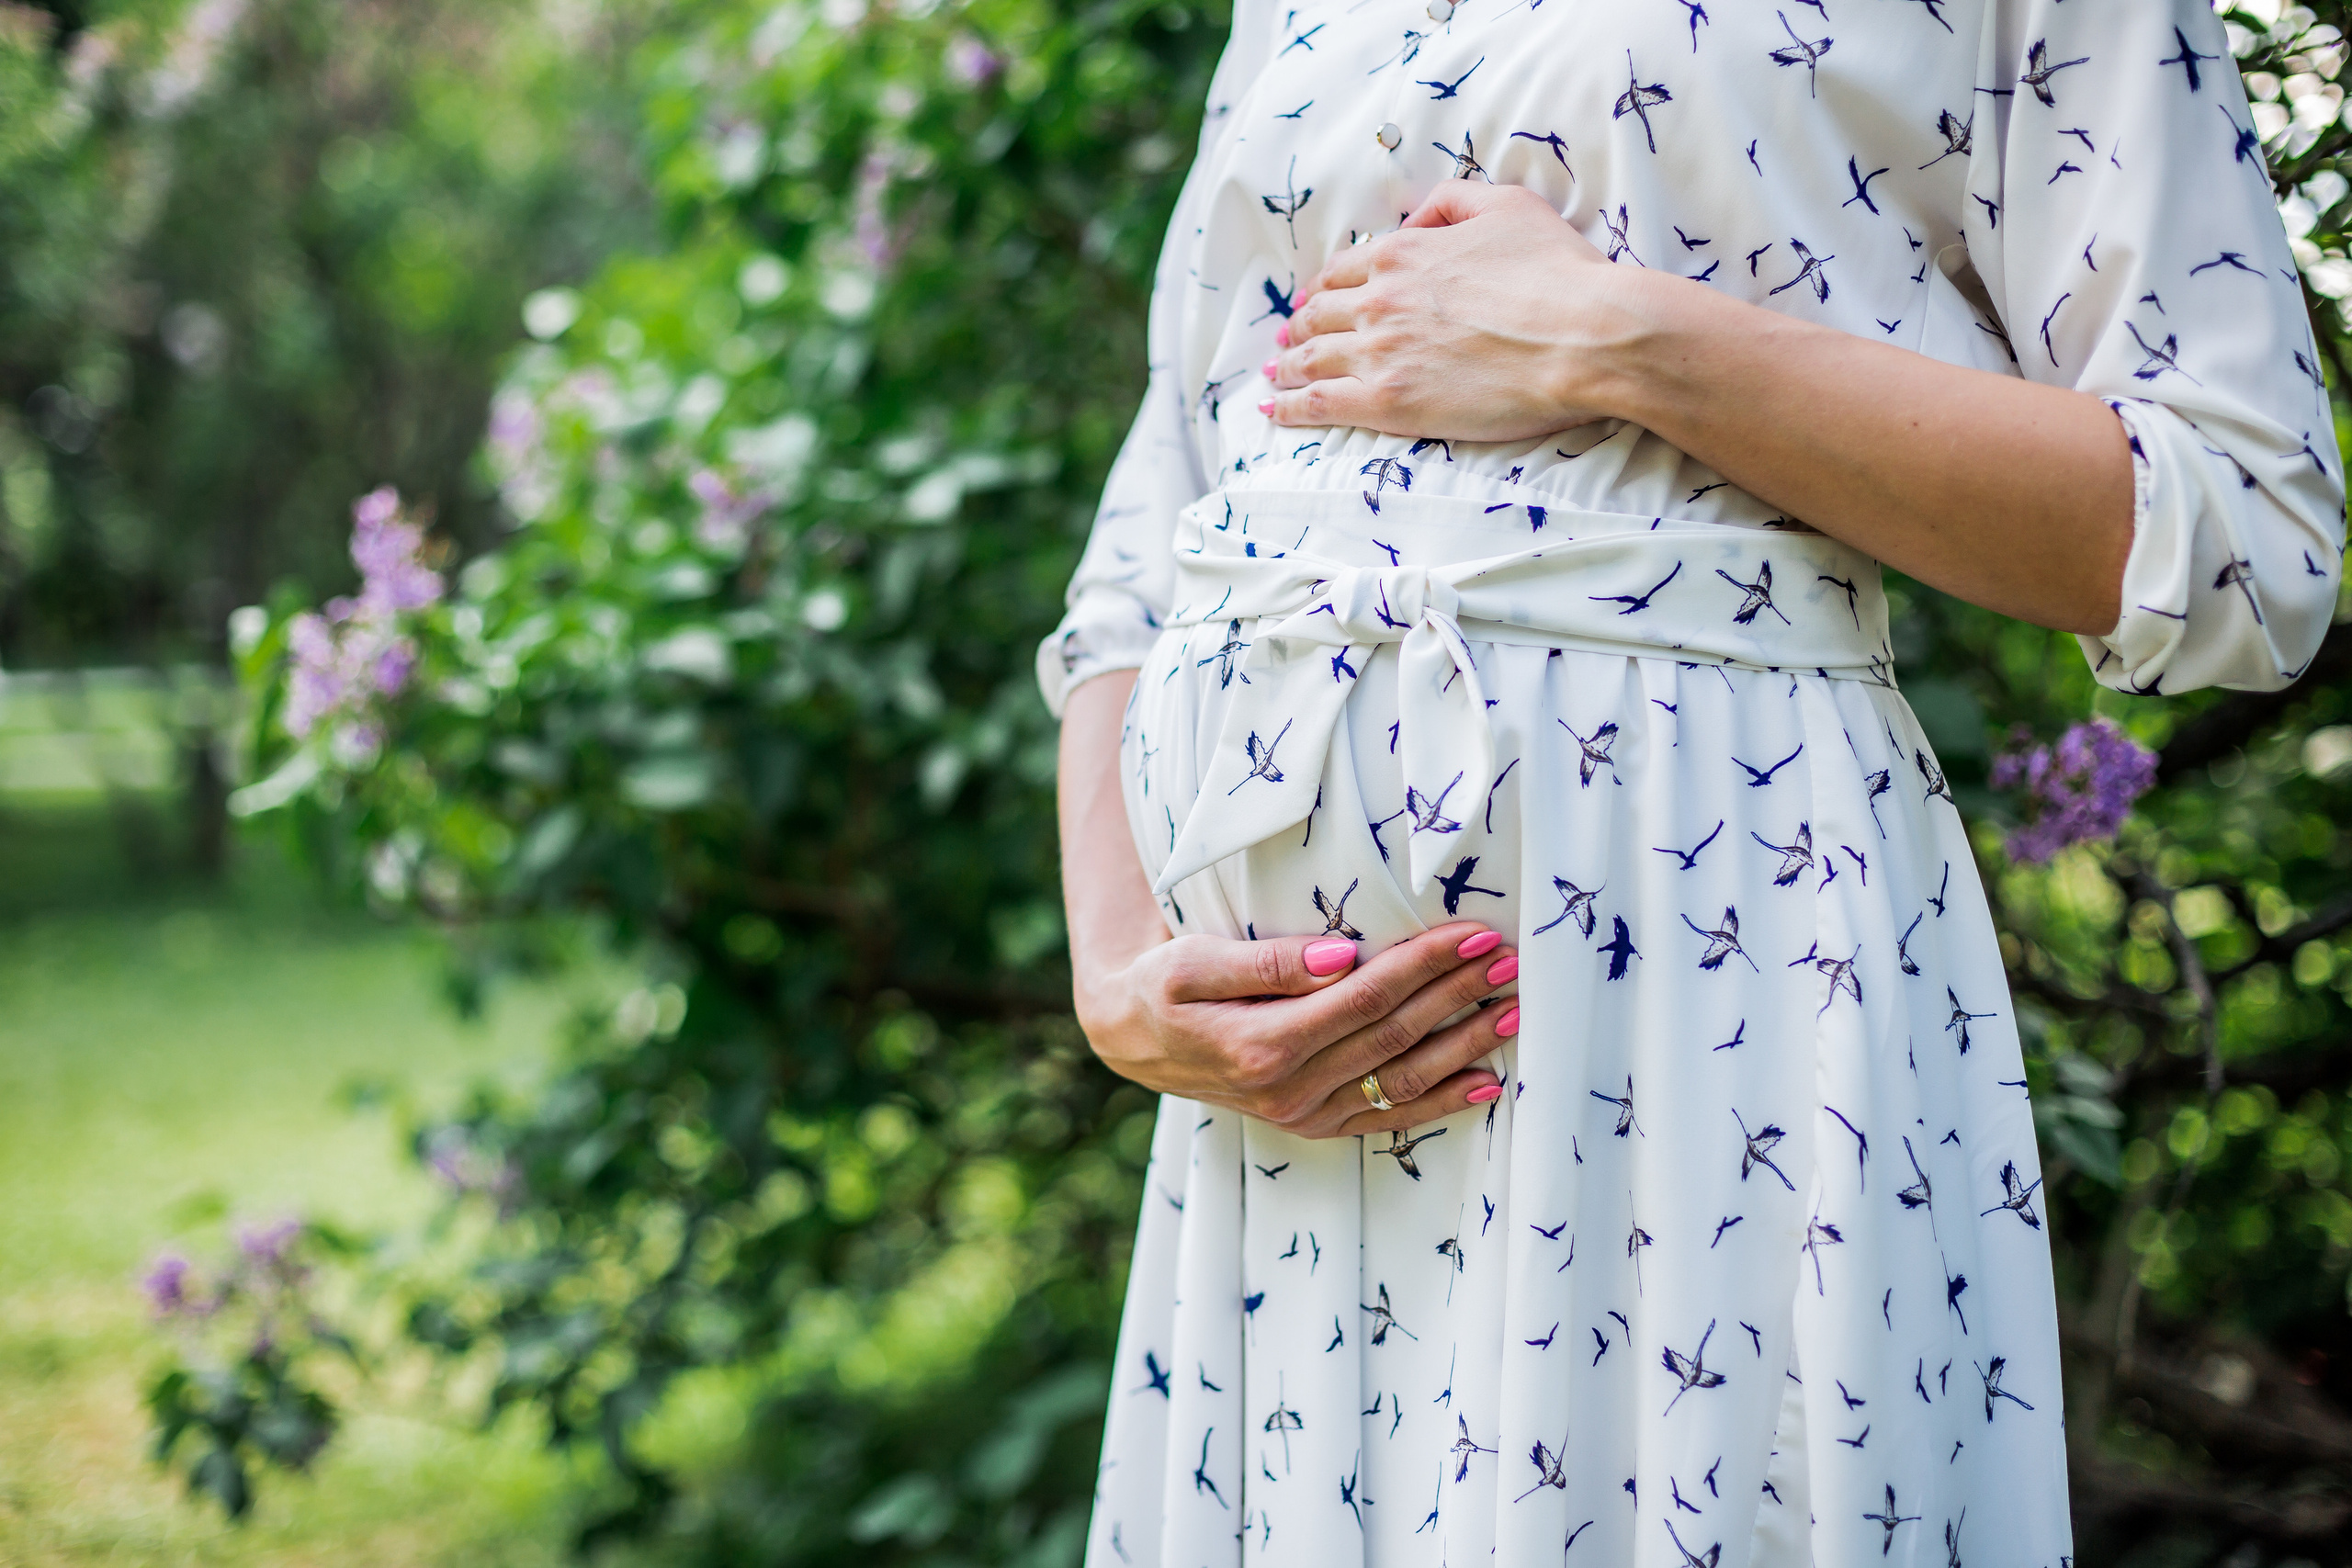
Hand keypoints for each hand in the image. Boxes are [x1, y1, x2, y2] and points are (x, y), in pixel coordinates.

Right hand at [1074, 923, 1520, 1137]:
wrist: (1133, 1039)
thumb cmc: (1163, 986)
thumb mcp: (1193, 962)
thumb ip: (1266, 963)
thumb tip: (1339, 956)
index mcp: (1262, 1045)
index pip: (1365, 998)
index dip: (1424, 964)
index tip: (1473, 931)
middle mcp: (1290, 1089)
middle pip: (1394, 1035)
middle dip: (1457, 994)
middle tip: (1509, 957)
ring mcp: (1305, 1114)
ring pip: (1402, 1078)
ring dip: (1464, 1045)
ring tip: (1513, 1009)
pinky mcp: (1315, 1123)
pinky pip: (1389, 1117)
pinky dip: (1442, 1101)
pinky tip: (1487, 1082)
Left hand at [1264, 180, 1672, 442]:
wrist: (1582, 336)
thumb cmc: (1558, 270)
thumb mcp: (1508, 204)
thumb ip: (1452, 200)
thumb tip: (1414, 214)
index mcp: (1404, 253)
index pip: (1345, 270)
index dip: (1323, 286)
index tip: (1310, 298)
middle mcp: (1379, 300)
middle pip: (1320, 314)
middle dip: (1299, 325)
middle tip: (1286, 339)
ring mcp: (1378, 353)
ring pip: (1311, 358)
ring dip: (1287, 364)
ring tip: (1274, 374)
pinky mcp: (1386, 402)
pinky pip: (1320, 403)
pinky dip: (1289, 406)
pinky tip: (1273, 411)